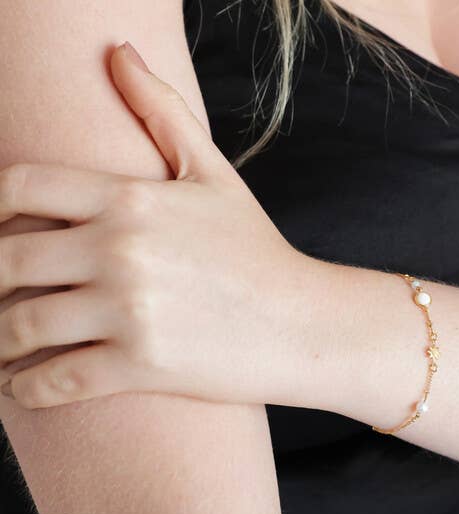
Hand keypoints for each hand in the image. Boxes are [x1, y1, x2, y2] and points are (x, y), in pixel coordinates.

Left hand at [0, 41, 310, 408]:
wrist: (302, 323)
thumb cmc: (256, 250)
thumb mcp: (214, 175)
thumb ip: (162, 110)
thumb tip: (118, 51)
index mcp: (131, 199)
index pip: (19, 187)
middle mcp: (121, 250)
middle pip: (4, 260)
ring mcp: (129, 311)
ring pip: (20, 327)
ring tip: (5, 346)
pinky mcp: (141, 366)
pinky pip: (55, 382)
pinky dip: (26, 390)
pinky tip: (23, 387)